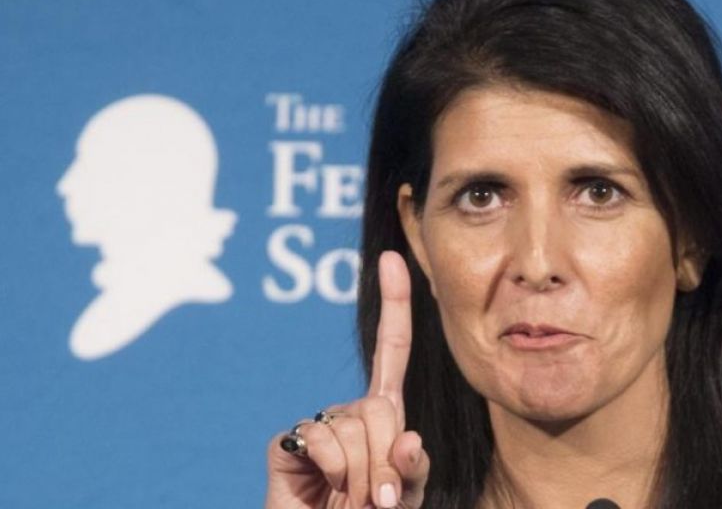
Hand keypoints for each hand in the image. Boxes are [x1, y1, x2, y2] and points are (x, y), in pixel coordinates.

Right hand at [265, 251, 429, 508]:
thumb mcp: (405, 496)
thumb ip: (412, 469)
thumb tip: (407, 439)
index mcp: (383, 414)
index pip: (393, 351)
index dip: (395, 305)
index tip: (391, 259)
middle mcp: (350, 411)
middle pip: (381, 407)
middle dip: (387, 462)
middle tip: (381, 501)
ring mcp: (317, 425)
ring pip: (355, 427)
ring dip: (363, 476)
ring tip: (354, 501)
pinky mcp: (286, 442)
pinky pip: (321, 438)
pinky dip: (334, 470)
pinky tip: (324, 488)